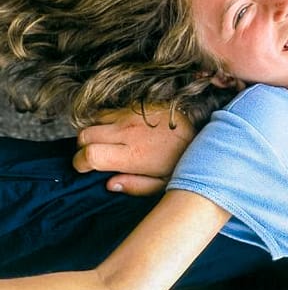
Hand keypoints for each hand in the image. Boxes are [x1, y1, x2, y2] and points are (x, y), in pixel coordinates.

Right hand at [73, 106, 195, 195]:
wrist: (206, 126)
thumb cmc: (185, 159)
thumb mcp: (165, 182)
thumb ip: (136, 186)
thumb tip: (110, 184)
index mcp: (133, 154)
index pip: (89, 154)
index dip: (80, 163)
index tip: (85, 169)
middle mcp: (128, 131)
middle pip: (84, 135)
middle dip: (83, 148)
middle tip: (96, 157)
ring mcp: (131, 114)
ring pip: (94, 120)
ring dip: (95, 132)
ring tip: (107, 143)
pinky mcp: (137, 103)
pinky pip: (110, 109)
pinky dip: (106, 120)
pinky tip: (119, 130)